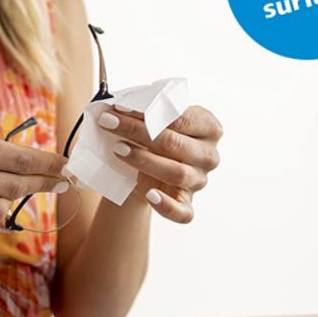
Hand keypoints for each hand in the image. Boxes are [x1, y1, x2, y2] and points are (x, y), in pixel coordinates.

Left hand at [99, 105, 222, 222]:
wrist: (143, 170)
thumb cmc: (150, 137)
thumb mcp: (151, 120)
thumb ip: (143, 111)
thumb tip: (118, 104)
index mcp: (208, 127)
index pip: (182, 118)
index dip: (150, 112)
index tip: (119, 107)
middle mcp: (209, 155)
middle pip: (176, 144)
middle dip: (138, 132)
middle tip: (108, 123)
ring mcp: (200, 181)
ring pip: (177, 172)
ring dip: (144, 160)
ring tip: (117, 149)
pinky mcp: (188, 204)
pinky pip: (183, 212)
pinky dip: (167, 206)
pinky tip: (150, 195)